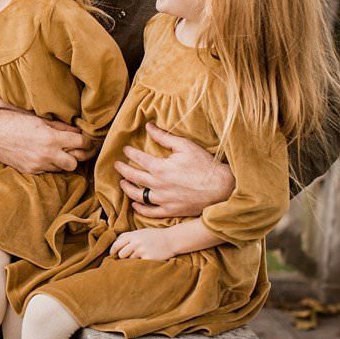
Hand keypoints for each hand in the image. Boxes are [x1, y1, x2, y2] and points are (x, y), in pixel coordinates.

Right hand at [0, 105, 87, 173]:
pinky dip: (48, 165)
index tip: (86, 141)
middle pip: (75, 163)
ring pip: (61, 169)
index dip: (87, 142)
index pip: (81, 144)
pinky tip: (42, 155)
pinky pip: (47, 171)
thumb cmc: (14, 121)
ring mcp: (37, 164)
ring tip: (56, 152)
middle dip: (76, 157)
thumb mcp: (39, 120)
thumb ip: (60, 127)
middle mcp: (46, 154)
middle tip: (73, 149)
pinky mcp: (29, 171)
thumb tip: (77, 132)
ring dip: (62, 162)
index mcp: (50, 138)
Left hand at [110, 227, 179, 260]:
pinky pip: (139, 264)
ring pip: (130, 260)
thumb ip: (128, 237)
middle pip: (121, 254)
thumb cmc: (155, 236)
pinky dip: (141, 264)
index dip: (112, 251)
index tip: (112, 255)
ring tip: (141, 257)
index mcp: (133, 235)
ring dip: (133, 261)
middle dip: (123, 257)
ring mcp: (142, 250)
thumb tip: (115, 246)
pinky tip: (146, 260)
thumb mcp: (140, 232)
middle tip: (128, 258)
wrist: (172, 239)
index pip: (116, 244)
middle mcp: (136, 242)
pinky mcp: (149, 258)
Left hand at [115, 123, 234, 218]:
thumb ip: (164, 137)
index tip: (125, 150)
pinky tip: (134, 204)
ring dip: (127, 188)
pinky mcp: (170, 211)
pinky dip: (140, 208)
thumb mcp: (185, 146)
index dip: (130, 153)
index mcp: (160, 168)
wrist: (222, 188)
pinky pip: (150, 212)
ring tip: (122, 182)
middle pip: (133, 177)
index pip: (138, 158)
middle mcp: (158, 185)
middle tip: (117, 165)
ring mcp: (163, 200)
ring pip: (137, 195)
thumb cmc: (205, 165)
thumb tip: (149, 126)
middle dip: (122, 169)